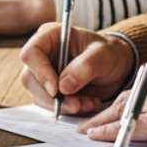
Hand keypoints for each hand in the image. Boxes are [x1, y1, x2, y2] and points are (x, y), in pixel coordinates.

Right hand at [19, 24, 135, 115]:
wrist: (117, 68)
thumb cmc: (109, 53)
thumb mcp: (103, 55)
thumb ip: (84, 67)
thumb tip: (63, 87)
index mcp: (49, 36)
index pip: (31, 54)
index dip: (40, 72)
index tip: (56, 90)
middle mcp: (42, 54)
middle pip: (30, 78)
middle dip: (52, 97)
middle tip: (77, 105)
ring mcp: (44, 73)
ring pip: (38, 95)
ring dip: (63, 105)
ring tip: (90, 104)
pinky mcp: (50, 90)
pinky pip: (50, 105)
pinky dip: (68, 109)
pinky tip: (87, 105)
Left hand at [81, 75, 146, 146]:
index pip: (143, 94)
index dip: (125, 104)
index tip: (111, 111)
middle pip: (126, 99)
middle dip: (106, 110)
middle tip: (88, 120)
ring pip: (121, 110)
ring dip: (101, 120)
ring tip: (85, 128)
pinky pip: (127, 126)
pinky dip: (109, 130)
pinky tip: (95, 135)